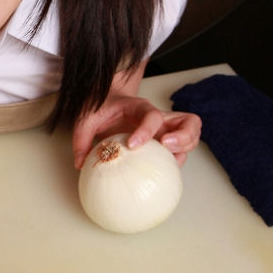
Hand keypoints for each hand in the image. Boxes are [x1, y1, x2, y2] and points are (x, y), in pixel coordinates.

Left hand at [71, 66, 201, 168]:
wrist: (107, 100)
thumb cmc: (101, 107)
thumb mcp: (86, 119)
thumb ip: (82, 139)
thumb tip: (80, 163)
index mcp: (139, 107)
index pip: (151, 115)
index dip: (146, 130)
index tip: (133, 145)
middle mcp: (158, 117)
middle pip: (189, 121)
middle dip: (184, 136)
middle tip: (168, 148)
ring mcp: (165, 129)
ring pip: (192, 134)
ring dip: (186, 149)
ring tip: (170, 164)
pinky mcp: (164, 140)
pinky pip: (181, 149)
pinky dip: (179, 159)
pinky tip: (166, 172)